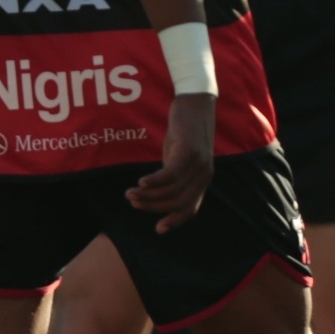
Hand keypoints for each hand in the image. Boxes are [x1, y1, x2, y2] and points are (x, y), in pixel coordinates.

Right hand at [127, 93, 215, 232]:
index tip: (158, 229)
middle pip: (176, 202)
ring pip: (171, 190)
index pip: (191, 209)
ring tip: (130, 192)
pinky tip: (141, 181)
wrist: (194, 104)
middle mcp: (204, 174)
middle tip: (132, 200)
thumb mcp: (178, 159)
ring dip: (147, 195)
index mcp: (202, 180)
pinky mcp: (190, 150)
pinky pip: (170, 174)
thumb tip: (155, 197)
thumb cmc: (184, 134)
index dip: (175, 221)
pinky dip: (154, 181)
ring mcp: (199, 163)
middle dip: (151, 206)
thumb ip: (173, 178)